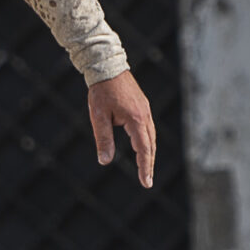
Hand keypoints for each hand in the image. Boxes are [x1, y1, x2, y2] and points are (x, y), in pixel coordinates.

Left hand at [87, 71, 155, 187]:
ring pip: (150, 137)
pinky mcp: (142, 107)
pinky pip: (147, 129)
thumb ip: (103, 139)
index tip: (146, 182)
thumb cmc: (101, 91)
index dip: (145, 167)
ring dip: (148, 154)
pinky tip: (141, 148)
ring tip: (145, 169)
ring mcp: (145, 110)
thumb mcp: (99, 117)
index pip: (143, 149)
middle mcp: (145, 116)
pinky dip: (146, 142)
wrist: (107, 67)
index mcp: (136, 119)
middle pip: (150, 145)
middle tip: (147, 181)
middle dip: (149, 164)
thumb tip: (105, 161)